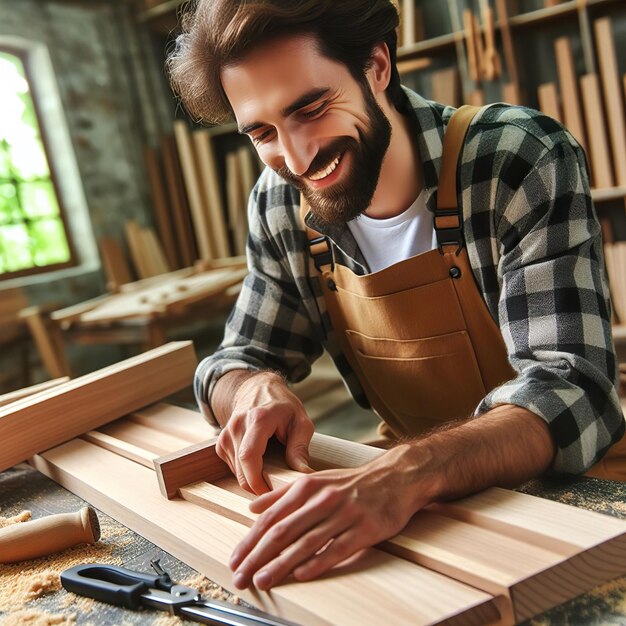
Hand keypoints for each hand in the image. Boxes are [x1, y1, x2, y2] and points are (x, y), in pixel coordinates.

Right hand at [216, 372, 314, 494]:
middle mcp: (237, 425)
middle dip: (259, 486)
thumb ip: (300, 448)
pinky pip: (233, 467)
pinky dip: (246, 472)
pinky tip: (260, 462)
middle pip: (241, 469)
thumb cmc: (283, 406)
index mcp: (258, 418)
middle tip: (278, 488)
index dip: (258, 481)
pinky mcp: (221, 442)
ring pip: (237, 472)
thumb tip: (303, 475)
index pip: (249, 456)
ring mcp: (226, 434)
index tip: (273, 492)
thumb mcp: (301, 422)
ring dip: (253, 479)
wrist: (259, 389)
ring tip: (272, 471)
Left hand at [229, 444, 424, 589]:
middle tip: (241, 576)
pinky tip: (301, 575)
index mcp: (306, 488)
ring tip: (263, 580)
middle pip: (283, 531)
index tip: (235, 559)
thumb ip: (282, 494)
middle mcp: (322, 499)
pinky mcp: (365, 529)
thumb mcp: (314, 480)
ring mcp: (344, 514)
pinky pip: (337, 549)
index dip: (250, 540)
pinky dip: (318, 563)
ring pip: (306, 543)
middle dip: (258, 556)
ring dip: (281, 564)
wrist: (395, 477)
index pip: (270, 517)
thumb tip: (252, 507)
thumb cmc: (351, 482)